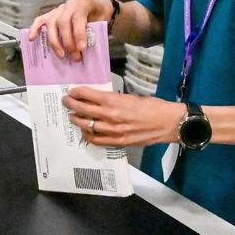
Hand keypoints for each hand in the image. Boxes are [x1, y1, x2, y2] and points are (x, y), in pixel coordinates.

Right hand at [27, 0, 111, 60]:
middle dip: (68, 42)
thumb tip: (85, 50)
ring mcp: (57, 10)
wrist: (97, 5)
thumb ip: (94, 33)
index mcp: (82, 5)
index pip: (78, 19)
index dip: (79, 34)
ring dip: (55, 42)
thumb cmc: (99, 15)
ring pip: (51, 24)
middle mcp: (68, 6)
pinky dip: (34, 29)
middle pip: (62, 23)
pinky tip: (32, 39)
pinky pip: (40, 20)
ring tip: (61, 55)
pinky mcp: (50, 14)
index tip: (82, 48)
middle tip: (75, 56)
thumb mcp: (102, 22)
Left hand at [63, 87, 185, 146]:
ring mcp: (113, 131)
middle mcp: (111, 116)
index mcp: (114, 101)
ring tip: (73, 116)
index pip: (87, 95)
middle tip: (66, 102)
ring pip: (87, 126)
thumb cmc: (152, 106)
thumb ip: (113, 99)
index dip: (76, 93)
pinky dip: (88, 135)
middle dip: (71, 105)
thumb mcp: (131, 97)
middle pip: (83, 110)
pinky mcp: (118, 142)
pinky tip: (85, 131)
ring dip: (77, 120)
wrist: (168, 123)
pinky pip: (97, 140)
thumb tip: (98, 99)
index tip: (71, 91)